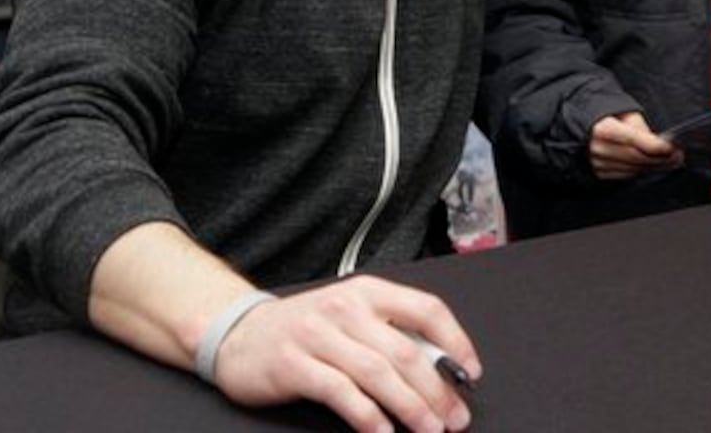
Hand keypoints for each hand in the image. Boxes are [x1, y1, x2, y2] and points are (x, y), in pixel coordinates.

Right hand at [213, 275, 480, 432]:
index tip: (469, 373)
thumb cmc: (305, 328)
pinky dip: (368, 416)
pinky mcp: (295, 365)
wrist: (240, 334)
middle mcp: (345, 308)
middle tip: (456, 417)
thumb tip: (441, 368)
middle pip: (406, 350)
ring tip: (429, 429)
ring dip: (411, 406)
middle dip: (438, 389)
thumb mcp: (350, 317)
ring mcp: (318, 336)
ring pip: (378, 373)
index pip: (426, 309)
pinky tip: (384, 432)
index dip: (455, 342)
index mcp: (367, 292)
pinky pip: (341, 393)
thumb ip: (390, 333)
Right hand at [589, 111, 681, 179]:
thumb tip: (658, 142)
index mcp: (603, 129)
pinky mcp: (600, 173)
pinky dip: (642, 171)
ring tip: (670, 162)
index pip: (635, 141)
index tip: (672, 147)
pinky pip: (626, 176)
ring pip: (634, 169)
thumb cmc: (604, 115)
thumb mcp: (623, 112)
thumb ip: (640, 127)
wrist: (579, 124)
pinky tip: (652, 166)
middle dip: (660, 158)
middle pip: (637, 158)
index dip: (656, 146)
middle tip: (677, 156)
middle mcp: (599, 148)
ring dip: (654, 167)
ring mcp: (598, 163)